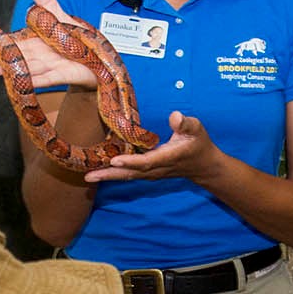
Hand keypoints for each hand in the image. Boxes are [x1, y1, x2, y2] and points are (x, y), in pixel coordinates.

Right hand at [0, 0, 97, 90]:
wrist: (100, 60)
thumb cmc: (78, 41)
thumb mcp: (61, 18)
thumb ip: (47, 3)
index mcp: (36, 43)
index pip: (14, 43)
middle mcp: (40, 57)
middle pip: (17, 56)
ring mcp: (50, 68)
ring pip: (28, 69)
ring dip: (11, 70)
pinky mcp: (63, 76)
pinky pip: (48, 79)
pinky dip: (36, 80)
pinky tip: (23, 80)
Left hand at [83, 111, 223, 185]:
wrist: (203, 166)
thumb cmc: (199, 144)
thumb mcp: (197, 129)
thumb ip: (186, 123)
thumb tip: (175, 116)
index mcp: (168, 157)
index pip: (147, 161)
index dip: (131, 161)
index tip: (114, 160)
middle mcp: (157, 168)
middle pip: (131, 173)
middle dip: (110, 175)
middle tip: (89, 176)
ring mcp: (152, 173)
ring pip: (128, 176)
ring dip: (108, 177)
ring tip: (89, 176)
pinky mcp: (148, 172)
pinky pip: (129, 174)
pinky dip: (114, 174)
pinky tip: (101, 172)